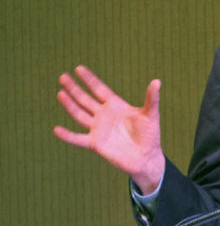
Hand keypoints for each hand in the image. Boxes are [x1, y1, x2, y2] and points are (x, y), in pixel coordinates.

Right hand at [54, 65, 164, 194]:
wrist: (146, 158)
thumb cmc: (150, 135)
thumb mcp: (151, 114)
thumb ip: (151, 98)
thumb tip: (157, 81)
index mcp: (116, 106)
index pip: (99, 89)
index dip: (90, 79)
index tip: (78, 68)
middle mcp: (104, 115)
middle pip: (85, 99)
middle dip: (75, 88)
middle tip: (63, 76)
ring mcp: (98, 129)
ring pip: (79, 114)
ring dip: (69, 105)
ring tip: (60, 93)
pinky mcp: (95, 143)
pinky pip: (78, 138)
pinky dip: (67, 135)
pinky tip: (56, 129)